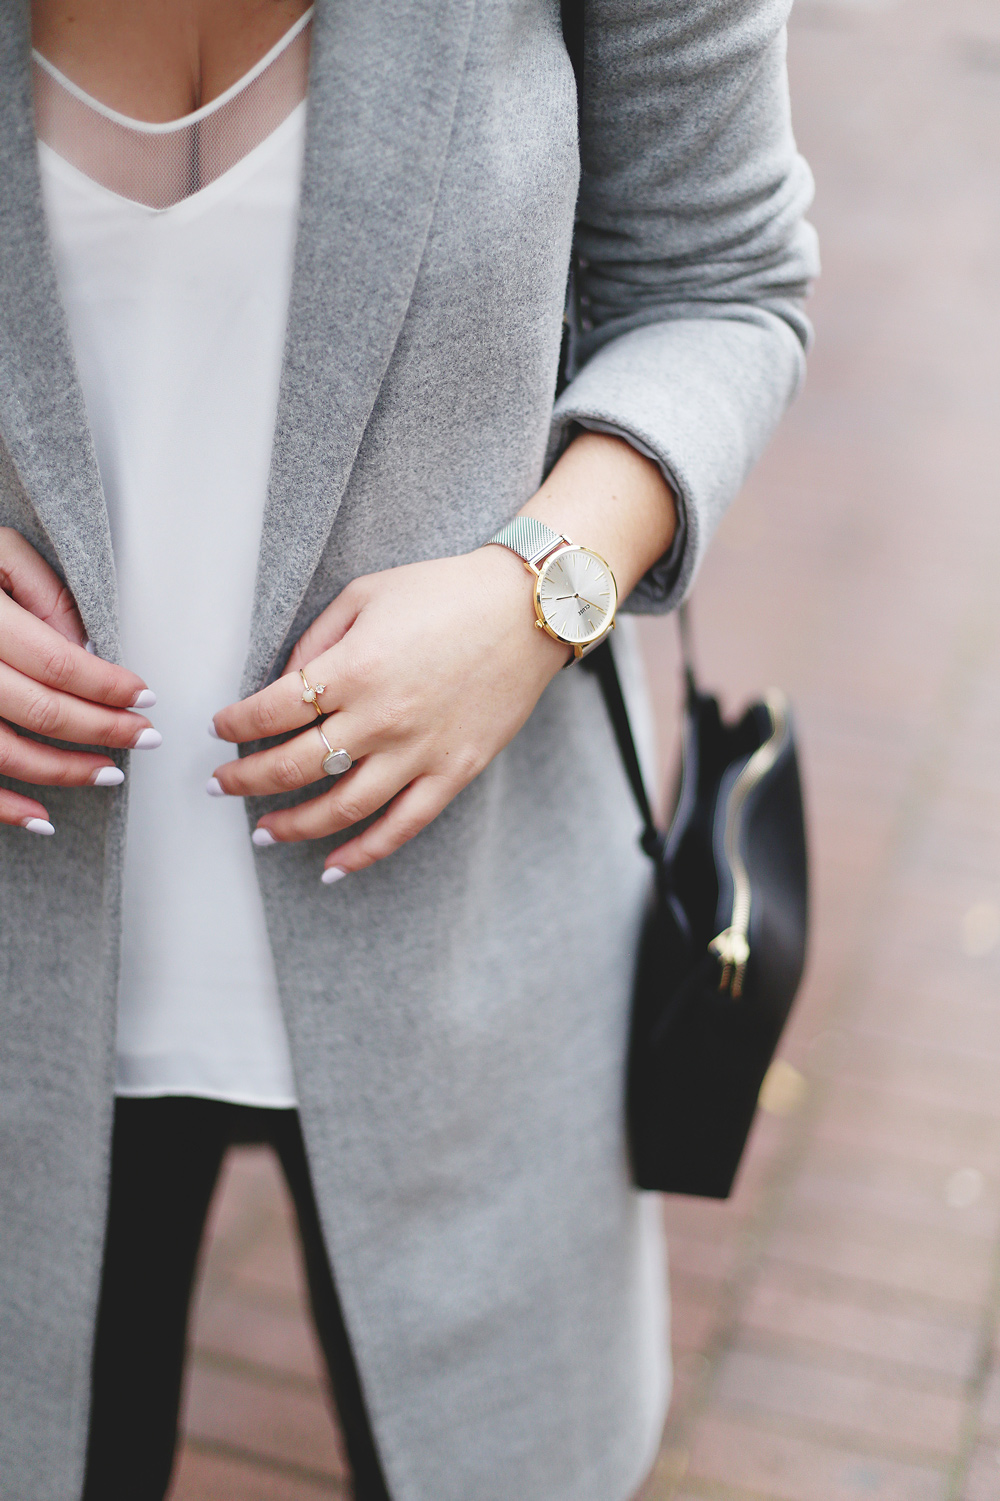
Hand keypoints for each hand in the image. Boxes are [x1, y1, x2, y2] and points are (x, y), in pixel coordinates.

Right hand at [0, 528, 159, 834]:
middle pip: (41, 711)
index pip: (57, 664)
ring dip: (64, 771)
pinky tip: (41, 818)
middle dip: (103, 729)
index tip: (145, 697)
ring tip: (110, 773)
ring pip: (5, 753)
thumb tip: (86, 647)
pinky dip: (4, 808)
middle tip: (146, 737)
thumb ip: (46, 592)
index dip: (107, 686)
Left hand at [210, 430, 675, 881]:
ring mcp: (419, 752)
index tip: (219, 729)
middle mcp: (380, 718)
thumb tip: (283, 686)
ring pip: (340, 809)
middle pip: (293, 767)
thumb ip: (316, 641)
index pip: (270, 712)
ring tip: (262, 833)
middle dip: (245, 781)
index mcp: (352, 668)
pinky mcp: (454, 772)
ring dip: (292, 827)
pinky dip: (363, 854)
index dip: (235, 724)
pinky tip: (331, 868)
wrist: (528, 610)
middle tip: (219, 787)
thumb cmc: (443, 593)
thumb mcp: (365, 594)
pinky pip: (401, 826)